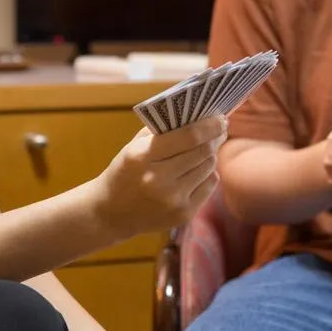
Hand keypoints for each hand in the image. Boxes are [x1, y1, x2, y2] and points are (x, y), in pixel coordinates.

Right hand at [92, 117, 226, 239]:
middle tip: (219, 128)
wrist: (111, 213)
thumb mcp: (134, 146)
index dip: (209, 125)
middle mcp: (158, 180)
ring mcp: (172, 200)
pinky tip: (196, 171)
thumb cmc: (125, 171)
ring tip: (203, 150)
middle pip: (203, 151)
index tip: (220, 117)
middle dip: (215, 137)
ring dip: (209, 155)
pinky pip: (210, 185)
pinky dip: (207, 174)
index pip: (188, 136)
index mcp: (142, 157)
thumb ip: (162, 129)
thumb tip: (198, 115)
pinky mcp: (183, 214)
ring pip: (209, 167)